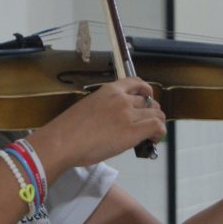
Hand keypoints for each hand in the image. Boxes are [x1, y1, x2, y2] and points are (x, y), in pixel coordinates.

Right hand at [27, 77, 166, 173]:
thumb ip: (105, 108)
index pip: (136, 82)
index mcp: (109, 90)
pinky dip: (159, 132)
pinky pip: (157, 126)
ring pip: (156, 113)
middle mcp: (122, 99)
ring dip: (157, 123)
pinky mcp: (133, 130)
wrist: (63, 141)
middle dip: (151, 111)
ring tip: (152, 134)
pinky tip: (153, 139)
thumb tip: (114, 120)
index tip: (147, 97)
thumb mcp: (88, 108)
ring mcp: (129, 114)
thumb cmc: (68, 130)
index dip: (146, 90)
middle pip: (148, 100)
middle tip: (147, 123)